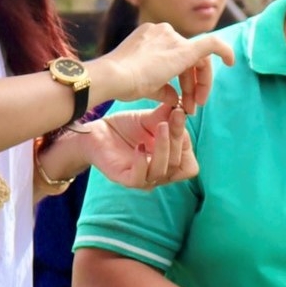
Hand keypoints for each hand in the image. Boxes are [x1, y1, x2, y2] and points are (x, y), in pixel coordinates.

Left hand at [81, 94, 196, 190]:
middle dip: (175, 141)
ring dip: (163, 148)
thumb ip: (167, 116)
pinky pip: (139, 178)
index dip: (186, 143)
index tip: (179, 115)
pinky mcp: (125, 179)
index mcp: (168, 163)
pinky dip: (142, 162)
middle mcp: (159, 174)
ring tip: (160, 127)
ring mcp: (143, 179)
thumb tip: (184, 107)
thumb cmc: (125, 128)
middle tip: (168, 121)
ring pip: (162, 171)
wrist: (96, 133)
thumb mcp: (150, 120)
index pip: (189, 165)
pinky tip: (140, 146)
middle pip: (178, 165)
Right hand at [91, 22, 235, 108]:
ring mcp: (173, 38)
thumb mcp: (145, 86)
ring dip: (199, 84)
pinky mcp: (184, 48)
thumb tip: (174, 97)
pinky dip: (224, 51)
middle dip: (193, 84)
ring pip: (198, 60)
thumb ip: (163, 89)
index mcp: (150, 37)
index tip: (185, 95)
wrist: (114, 77)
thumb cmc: (122, 83)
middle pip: (189, 59)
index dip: (185, 77)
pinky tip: (232, 61)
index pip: (176, 56)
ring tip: (194, 106)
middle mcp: (163, 32)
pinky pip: (212, 44)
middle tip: (192, 106)